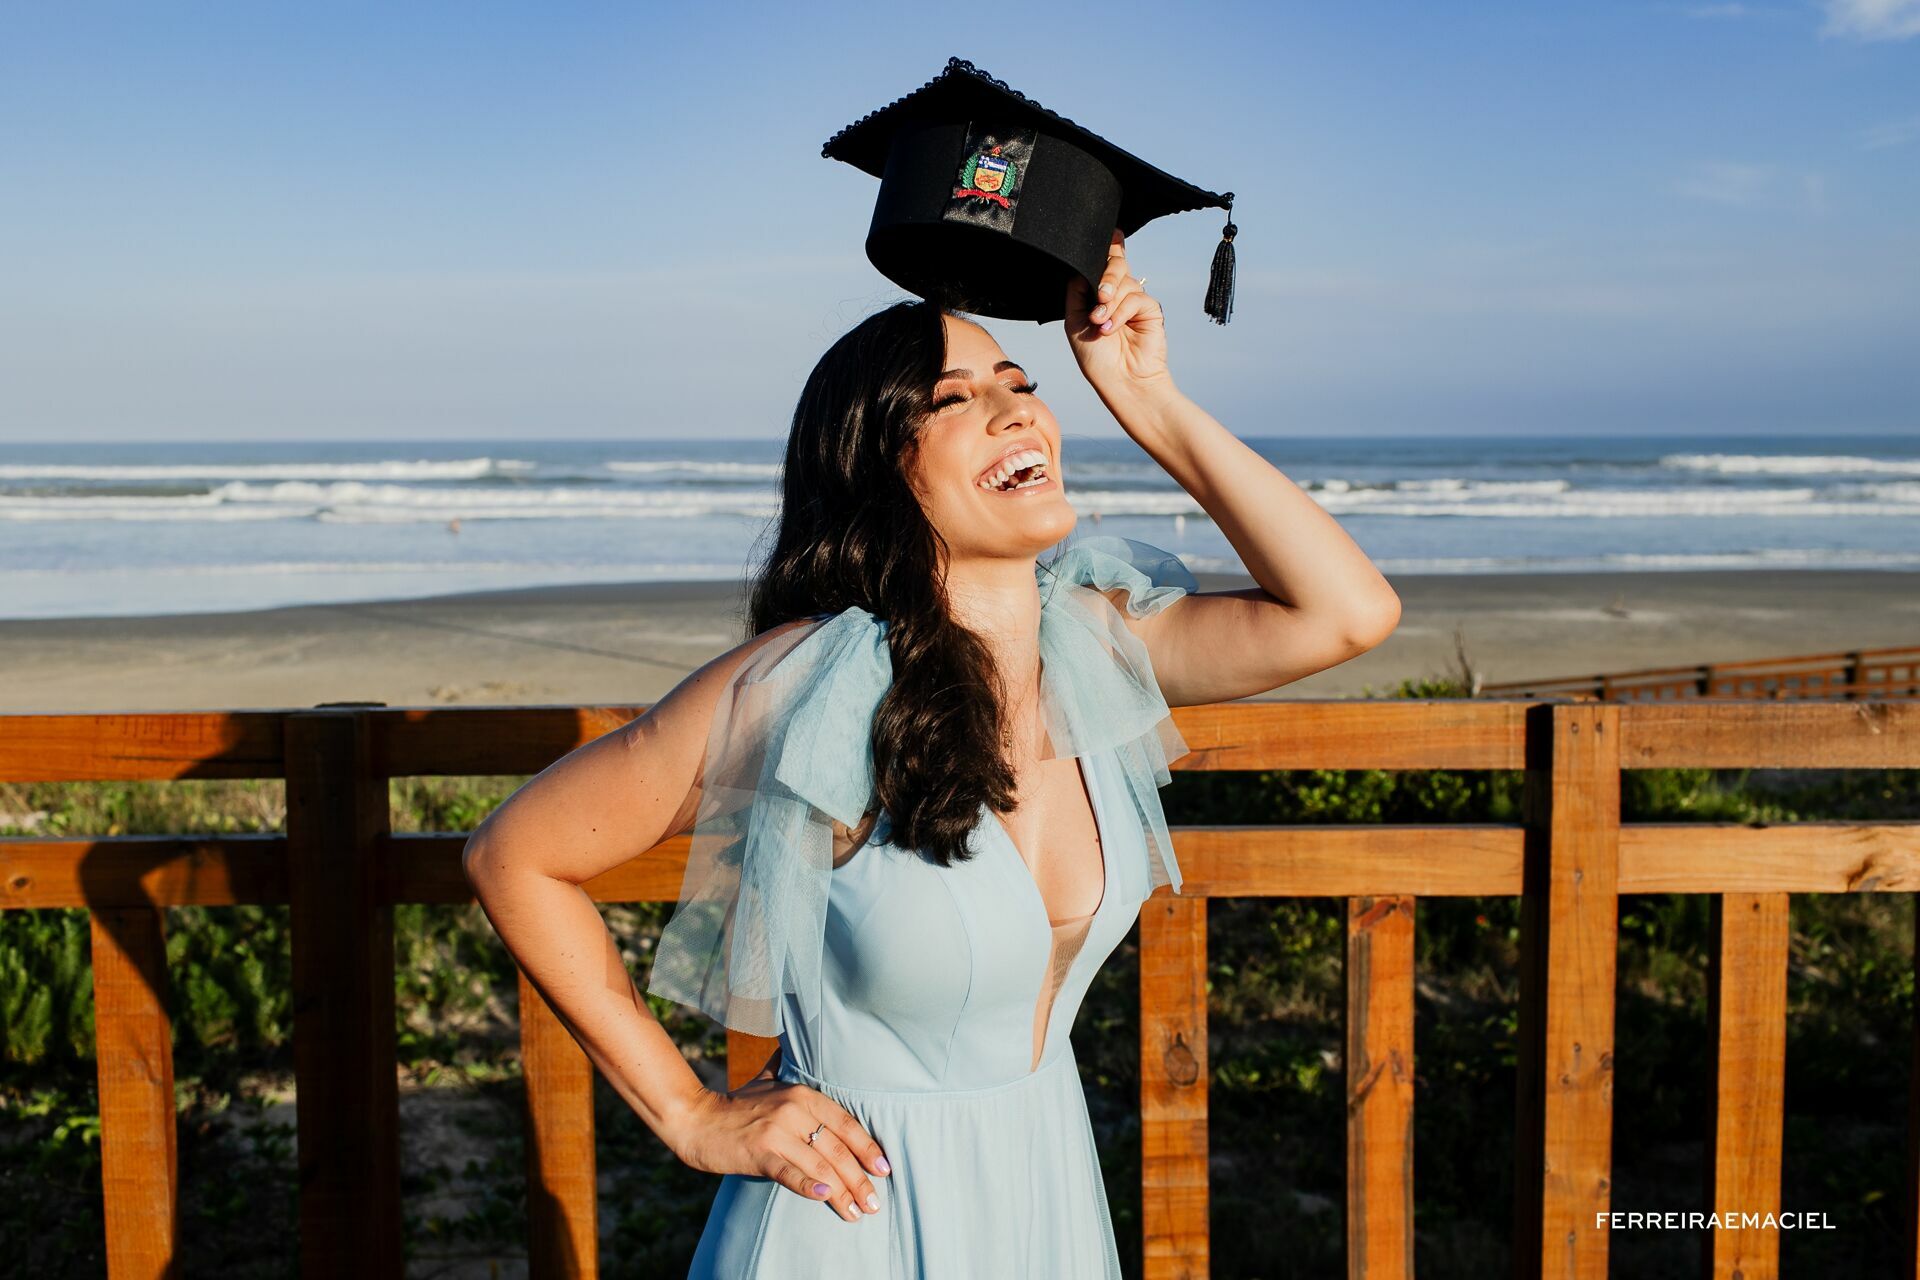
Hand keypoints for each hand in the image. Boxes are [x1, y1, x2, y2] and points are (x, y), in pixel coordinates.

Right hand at [667, 1080, 891, 1222]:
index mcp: (801, 1093)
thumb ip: (786, 1067)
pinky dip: (809, 1185)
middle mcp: (793, 1110)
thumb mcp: (766, 1080)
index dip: (868, 1147)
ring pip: (820, 1164)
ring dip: (842, 1192)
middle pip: (837, 1148)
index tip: (884, 1168)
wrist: (694, 1118)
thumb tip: (795, 1044)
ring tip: (857, 1212)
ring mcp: (775, 1132)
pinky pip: (789, 1172)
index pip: (845, 1123)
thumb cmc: (735, 1104)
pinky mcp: (758, 1153)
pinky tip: (826, 1196)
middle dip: (860, 1178)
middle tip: (874, 1203)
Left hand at [1065, 229, 1174, 403]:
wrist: (1119, 380)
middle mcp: (1117, 294)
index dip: (1109, 246)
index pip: (1104, 263)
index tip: (1112, 232)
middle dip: (1105, 276)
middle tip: (1099, 298)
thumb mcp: (1074, 320)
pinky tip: (1111, 328)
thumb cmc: (1096, 357)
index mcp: (1098, 294)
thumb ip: (1077, 291)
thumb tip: (1082, 265)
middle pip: (1114, 264)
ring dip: (1108, 302)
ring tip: (1100, 323)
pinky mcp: (1150, 309)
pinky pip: (1135, 297)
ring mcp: (1134, 301)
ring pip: (1123, 280)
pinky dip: (1121, 312)